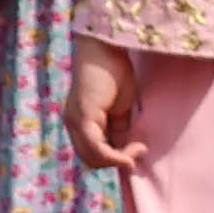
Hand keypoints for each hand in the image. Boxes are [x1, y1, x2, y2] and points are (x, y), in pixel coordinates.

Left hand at [77, 38, 155, 172]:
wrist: (106, 50)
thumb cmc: (114, 74)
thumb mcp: (121, 110)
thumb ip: (120, 131)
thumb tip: (127, 154)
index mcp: (80, 123)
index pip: (92, 155)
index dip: (114, 160)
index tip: (138, 150)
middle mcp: (73, 125)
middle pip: (91, 161)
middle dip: (117, 162)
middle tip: (140, 149)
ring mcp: (76, 122)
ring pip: (93, 159)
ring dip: (120, 160)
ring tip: (139, 147)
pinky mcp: (84, 118)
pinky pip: (96, 148)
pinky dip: (116, 155)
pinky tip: (136, 148)